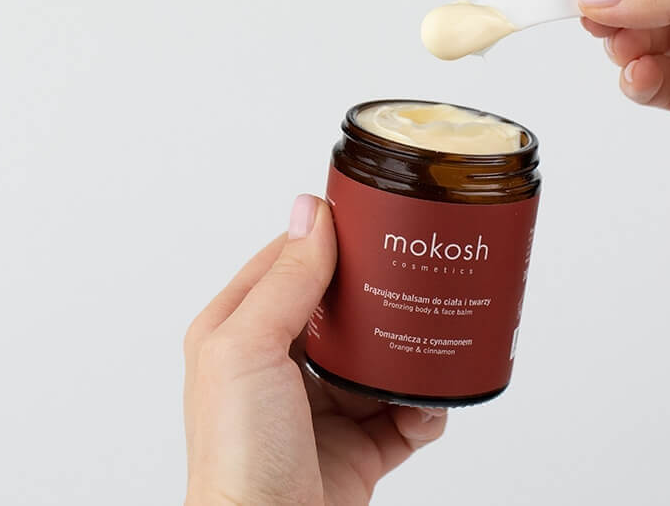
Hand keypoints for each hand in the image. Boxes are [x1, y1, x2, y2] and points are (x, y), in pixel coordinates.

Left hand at [183, 194, 446, 504]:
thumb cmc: (238, 458)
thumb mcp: (249, 350)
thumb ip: (285, 280)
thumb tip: (311, 210)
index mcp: (239, 335)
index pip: (288, 263)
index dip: (328, 238)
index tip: (372, 218)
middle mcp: (279, 368)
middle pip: (342, 308)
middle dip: (379, 293)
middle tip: (413, 274)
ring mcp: (321, 409)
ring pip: (377, 359)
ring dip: (408, 351)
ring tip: (431, 341)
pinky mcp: (358, 448)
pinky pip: (404, 413)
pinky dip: (424, 406)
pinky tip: (427, 402)